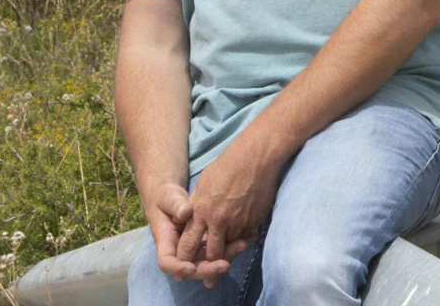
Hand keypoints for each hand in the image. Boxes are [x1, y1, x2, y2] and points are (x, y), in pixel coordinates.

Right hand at [147, 182, 252, 285]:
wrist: (173, 198)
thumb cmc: (166, 197)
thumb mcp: (167, 198)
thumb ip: (175, 205)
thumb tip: (185, 212)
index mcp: (166, 243)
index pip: (168, 263)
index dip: (179, 267)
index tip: (191, 267)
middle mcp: (181, 251)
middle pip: (194, 267)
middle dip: (210, 267)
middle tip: (226, 263)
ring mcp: (196, 248)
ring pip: (211, 259)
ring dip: (228, 254)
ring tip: (245, 242)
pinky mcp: (208, 242)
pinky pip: (221, 247)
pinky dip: (234, 243)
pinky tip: (251, 236)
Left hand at [176, 136, 280, 286]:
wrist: (255, 158)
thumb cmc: (227, 166)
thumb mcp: (204, 184)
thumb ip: (197, 205)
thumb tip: (191, 218)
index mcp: (201, 211)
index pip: (189, 244)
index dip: (185, 258)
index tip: (184, 267)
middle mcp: (218, 220)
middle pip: (210, 253)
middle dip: (207, 267)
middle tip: (207, 281)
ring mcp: (238, 222)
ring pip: (229, 248)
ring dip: (227, 255)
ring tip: (224, 267)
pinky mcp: (253, 221)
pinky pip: (245, 237)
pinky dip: (243, 241)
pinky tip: (243, 243)